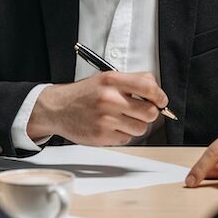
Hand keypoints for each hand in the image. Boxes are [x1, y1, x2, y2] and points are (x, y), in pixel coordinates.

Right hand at [27, 72, 168, 145]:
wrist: (57, 109)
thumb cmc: (84, 94)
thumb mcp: (104, 79)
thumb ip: (131, 82)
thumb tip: (157, 94)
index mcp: (111, 81)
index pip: (148, 86)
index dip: (160, 96)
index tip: (161, 101)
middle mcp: (109, 99)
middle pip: (149, 112)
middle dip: (150, 113)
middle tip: (142, 111)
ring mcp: (105, 119)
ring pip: (141, 128)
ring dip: (136, 125)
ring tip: (122, 119)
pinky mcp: (102, 136)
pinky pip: (127, 139)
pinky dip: (122, 135)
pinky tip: (110, 127)